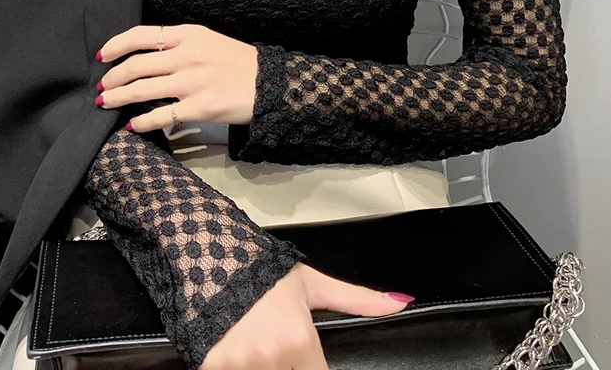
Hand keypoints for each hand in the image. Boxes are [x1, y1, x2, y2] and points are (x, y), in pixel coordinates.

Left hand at [94, 23, 257, 131]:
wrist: (272, 83)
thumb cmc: (239, 63)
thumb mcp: (210, 41)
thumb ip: (180, 45)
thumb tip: (145, 57)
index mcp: (190, 34)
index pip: (142, 35)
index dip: (116, 45)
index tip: (102, 56)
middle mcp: (188, 55)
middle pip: (137, 65)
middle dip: (112, 77)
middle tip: (101, 87)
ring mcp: (193, 81)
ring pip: (143, 90)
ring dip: (118, 98)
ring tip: (104, 104)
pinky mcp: (200, 107)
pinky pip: (161, 116)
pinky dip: (141, 122)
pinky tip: (132, 125)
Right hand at [199, 262, 413, 369]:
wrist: (208, 251)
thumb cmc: (262, 270)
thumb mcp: (311, 282)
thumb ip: (356, 299)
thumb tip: (402, 304)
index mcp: (299, 341)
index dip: (311, 369)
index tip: (302, 358)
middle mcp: (271, 360)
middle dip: (284, 366)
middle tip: (277, 346)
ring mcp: (238, 366)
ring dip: (259, 367)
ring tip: (254, 343)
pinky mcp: (209, 368)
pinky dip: (235, 368)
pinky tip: (235, 351)